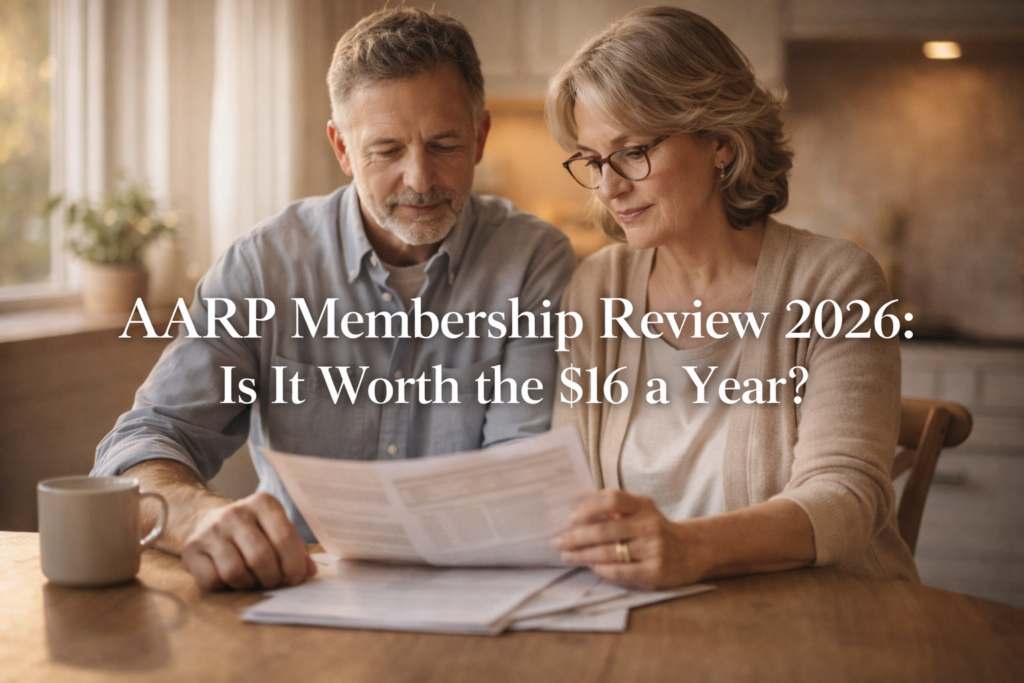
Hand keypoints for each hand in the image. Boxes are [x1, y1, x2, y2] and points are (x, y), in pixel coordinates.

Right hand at [180, 492, 316, 590]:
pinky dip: (225, 586)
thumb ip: (296, 549)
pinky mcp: (191, 548)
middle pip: (261, 558)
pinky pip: (212, 580)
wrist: (204, 520)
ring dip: (248, 584)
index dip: (294, 565)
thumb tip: (309, 572)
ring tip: (251, 578)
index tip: (297, 578)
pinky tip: (229, 577)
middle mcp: (236, 513)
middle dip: (272, 578)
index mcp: (263, 504)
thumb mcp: (275, 529)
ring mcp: (211, 530)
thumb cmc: (250, 530)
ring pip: (236, 572)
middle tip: (273, 580)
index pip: (284, 539)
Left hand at [552, 489, 704, 589]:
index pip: (613, 500)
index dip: (589, 507)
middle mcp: (649, 525)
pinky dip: (600, 569)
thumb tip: (576, 510)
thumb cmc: (654, 528)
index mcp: (643, 505)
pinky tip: (590, 566)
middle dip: (575, 536)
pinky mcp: (654, 571)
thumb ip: (614, 508)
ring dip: (582, 554)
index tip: (570, 517)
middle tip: (557, 540)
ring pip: (608, 552)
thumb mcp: (640, 511)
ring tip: (567, 554)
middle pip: (604, 530)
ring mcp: (653, 549)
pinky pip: (619, 571)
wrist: (691, 550)